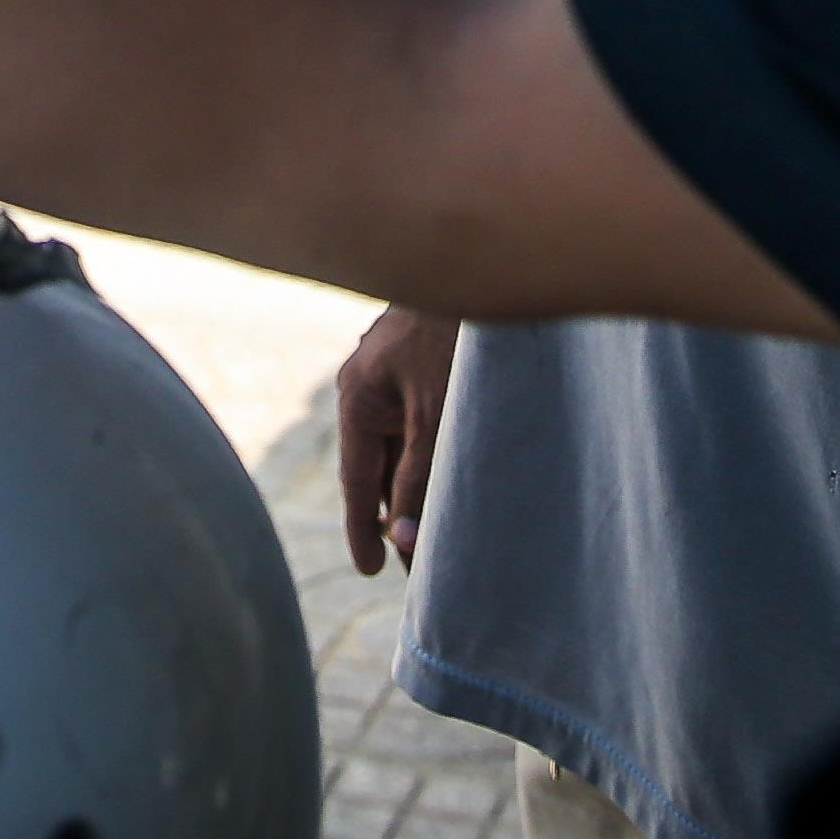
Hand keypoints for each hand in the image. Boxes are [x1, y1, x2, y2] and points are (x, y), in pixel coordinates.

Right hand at [338, 304, 460, 575]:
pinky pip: (416, 422)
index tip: (371, 570)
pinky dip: (427, 455)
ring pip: (399, 445)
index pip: (356, 480)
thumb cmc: (457, 338)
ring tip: (438, 531)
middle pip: (377, 466)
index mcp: (357, 397)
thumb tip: (401, 537)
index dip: (363, 529)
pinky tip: (449, 478)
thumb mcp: (437, 418)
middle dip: (395, 512)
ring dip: (415, 484)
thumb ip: (418, 478)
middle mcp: (366, 386)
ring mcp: (391, 374)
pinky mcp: (418, 365)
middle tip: (417, 565)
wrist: (482, 267)